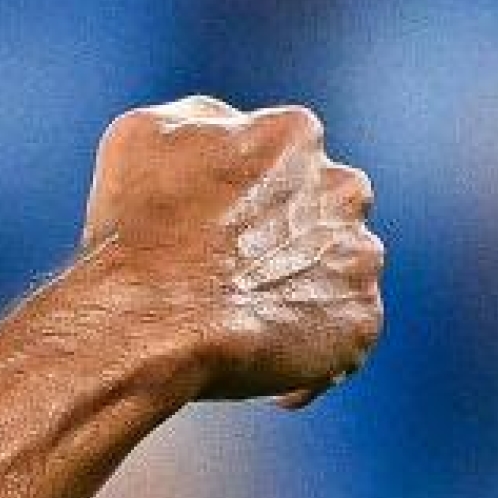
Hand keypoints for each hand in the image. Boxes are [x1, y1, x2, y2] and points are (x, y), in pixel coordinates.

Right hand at [75, 96, 382, 405]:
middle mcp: (344, 189)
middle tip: (230, 279)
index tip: (212, 228)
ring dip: (298, 298)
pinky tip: (260, 377)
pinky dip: (305, 360)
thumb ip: (202, 120)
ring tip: (242, 331)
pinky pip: (338, 344)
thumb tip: (227, 131)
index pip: (282, 160)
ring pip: (334, 277)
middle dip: (284, 243)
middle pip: (319, 215)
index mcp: (294, 134)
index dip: (244, 198)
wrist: (150, 318)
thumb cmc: (137, 227)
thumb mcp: (143, 133)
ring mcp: (360, 260)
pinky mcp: (360, 325)